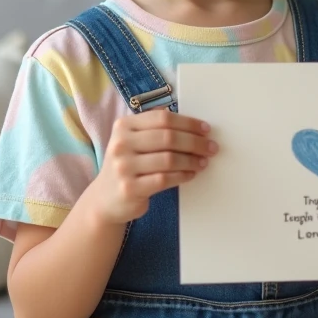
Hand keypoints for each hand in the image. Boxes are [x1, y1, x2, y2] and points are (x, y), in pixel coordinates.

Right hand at [80, 108, 217, 225]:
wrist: (105, 199)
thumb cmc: (128, 165)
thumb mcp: (132, 141)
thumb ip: (154, 128)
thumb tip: (192, 124)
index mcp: (124, 126)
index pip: (162, 118)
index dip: (188, 123)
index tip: (205, 129)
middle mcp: (121, 144)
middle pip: (168, 137)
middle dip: (195, 142)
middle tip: (211, 147)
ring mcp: (123, 167)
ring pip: (169, 159)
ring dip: (192, 160)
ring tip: (203, 162)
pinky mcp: (130, 188)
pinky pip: (165, 179)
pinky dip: (183, 175)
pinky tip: (191, 174)